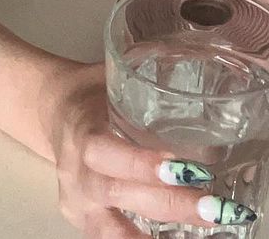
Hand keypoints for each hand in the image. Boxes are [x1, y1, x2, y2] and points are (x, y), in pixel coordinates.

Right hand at [40, 62, 249, 236]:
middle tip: (214, 207)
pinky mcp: (84, 221)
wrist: (54, 112)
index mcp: (83, 130)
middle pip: (119, 192)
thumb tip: (200, 48)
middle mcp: (76, 172)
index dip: (143, 163)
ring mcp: (78, 201)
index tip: (185, 166)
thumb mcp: (115, 73)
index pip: (108, 151)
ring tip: (207, 228)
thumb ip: (151, 66)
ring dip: (162, 231)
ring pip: (114, 227)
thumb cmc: (92, 91)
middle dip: (170, 202)